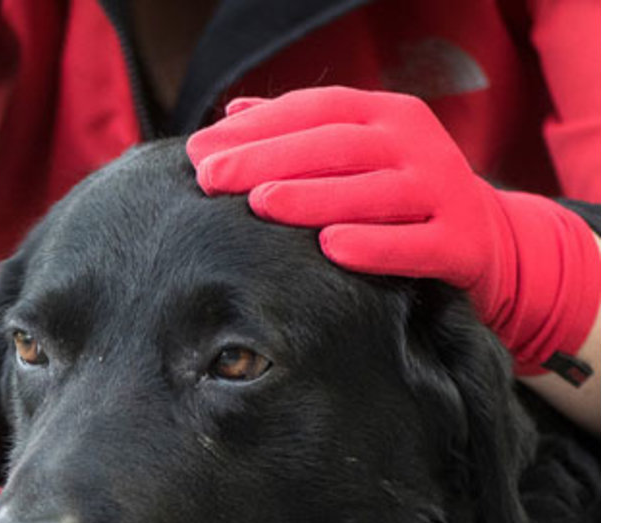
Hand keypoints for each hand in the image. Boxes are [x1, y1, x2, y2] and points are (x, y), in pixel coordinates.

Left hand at [186, 86, 599, 376]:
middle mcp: (416, 144)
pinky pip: (415, 245)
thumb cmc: (401, 196)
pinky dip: (375, 246)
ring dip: (314, 196)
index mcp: (387, 115)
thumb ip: (303, 134)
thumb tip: (232, 115)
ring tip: (260, 204)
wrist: (486, 240)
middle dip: (268, 158)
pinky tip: (332, 248)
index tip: (201, 150)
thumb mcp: (361, 154)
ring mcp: (442, 191)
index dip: (258, 126)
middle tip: (212, 177)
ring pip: (375, 191)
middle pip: (337, 145)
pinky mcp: (459, 242)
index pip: (316, 110)